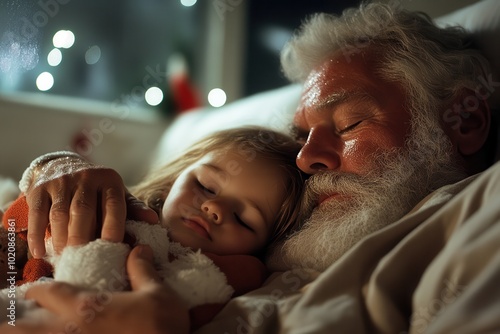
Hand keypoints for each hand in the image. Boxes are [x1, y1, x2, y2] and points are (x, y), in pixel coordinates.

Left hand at [0, 245, 189, 333]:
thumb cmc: (160, 326)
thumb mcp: (157, 292)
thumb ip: (142, 270)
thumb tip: (139, 248)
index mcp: (87, 307)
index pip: (50, 293)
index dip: (37, 290)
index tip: (33, 289)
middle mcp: (72, 330)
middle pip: (30, 325)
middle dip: (19, 318)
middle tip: (23, 311)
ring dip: (31, 331)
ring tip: (28, 327)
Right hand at [25, 157, 157, 257]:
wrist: (63, 166)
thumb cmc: (96, 189)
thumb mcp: (116, 194)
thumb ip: (132, 208)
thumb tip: (153, 220)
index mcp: (110, 181)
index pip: (114, 205)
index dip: (113, 227)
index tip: (111, 249)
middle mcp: (86, 177)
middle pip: (83, 210)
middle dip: (83, 237)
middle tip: (83, 260)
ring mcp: (61, 181)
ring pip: (60, 213)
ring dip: (61, 239)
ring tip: (65, 259)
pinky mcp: (40, 187)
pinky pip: (38, 213)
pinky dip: (38, 234)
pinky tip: (40, 252)